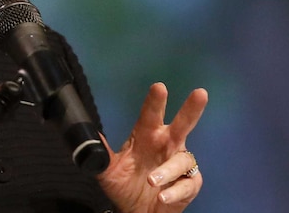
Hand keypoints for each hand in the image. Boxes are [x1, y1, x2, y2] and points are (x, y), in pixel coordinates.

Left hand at [98, 82, 207, 212]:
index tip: (159, 87)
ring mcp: (179, 165)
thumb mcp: (108, 170)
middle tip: (200, 94)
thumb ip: (100, 152)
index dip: (155, 102)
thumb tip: (88, 135)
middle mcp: (166, 145)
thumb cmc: (124, 186)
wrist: (136, 212)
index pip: (150, 115)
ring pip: (182, 160)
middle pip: (182, 125)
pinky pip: (187, 184)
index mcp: (146, 136)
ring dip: (168, 170)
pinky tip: (162, 196)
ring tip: (152, 180)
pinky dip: (175, 191)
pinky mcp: (189, 184)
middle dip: (191, 109)